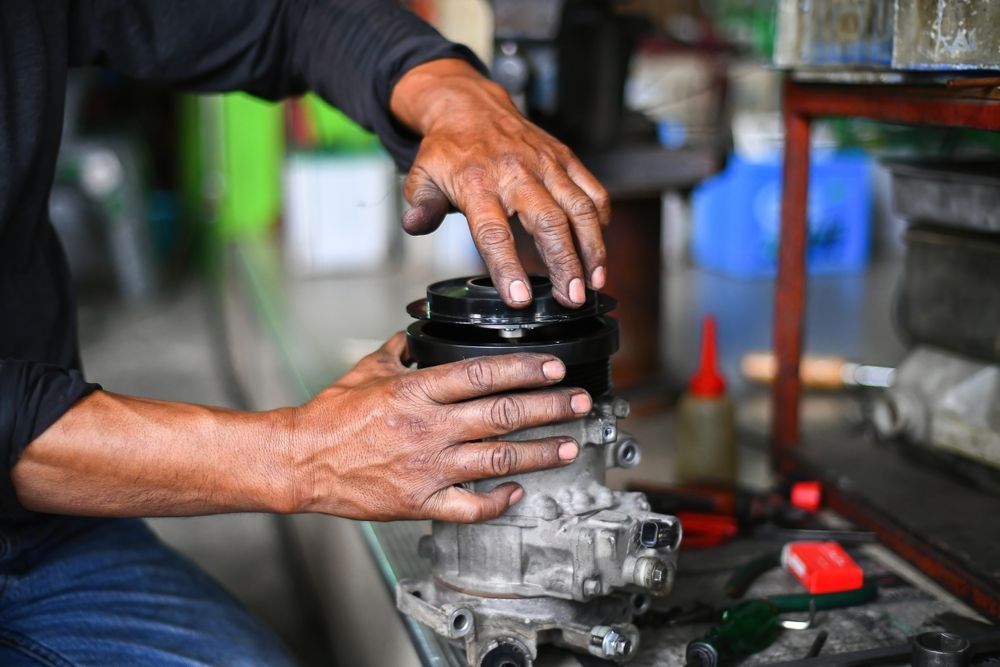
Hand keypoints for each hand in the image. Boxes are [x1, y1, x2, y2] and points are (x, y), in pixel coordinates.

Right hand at [288, 333, 590, 521]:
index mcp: (417, 391)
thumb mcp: (367, 370)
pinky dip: (498, 501)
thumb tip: (419, 335)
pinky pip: (470, 506)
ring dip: (540, 452)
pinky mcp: (421, 501)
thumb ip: (400, 350)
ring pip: (498, 459)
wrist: (301, 461)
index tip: (554, 368)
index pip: (483, 374)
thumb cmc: (331, 416)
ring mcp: (428, 467)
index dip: (525, 370)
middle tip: (580, 402)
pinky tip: (517, 492)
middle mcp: (429, 428)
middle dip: (550, 408)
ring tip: (569, 445)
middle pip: (503, 414)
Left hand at [390, 59, 610, 308]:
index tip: (519, 298)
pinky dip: (601, 220)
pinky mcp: (565, 158)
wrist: (471, 105)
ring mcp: (546, 163)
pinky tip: (598, 247)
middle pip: (548, 222)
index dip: (507, 267)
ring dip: (591, 248)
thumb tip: (415, 225)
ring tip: (595, 282)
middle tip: (572, 299)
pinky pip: (592, 189)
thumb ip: (422, 205)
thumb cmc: (449, 150)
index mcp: (477, 183)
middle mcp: (516, 172)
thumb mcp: (422, 176)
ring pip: (579, 208)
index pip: (493, 232)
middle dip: (564, 264)